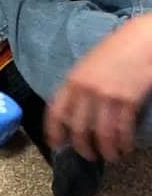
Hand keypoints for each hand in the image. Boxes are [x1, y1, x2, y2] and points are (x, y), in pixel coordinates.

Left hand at [46, 15, 151, 161]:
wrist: (144, 39)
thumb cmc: (117, 49)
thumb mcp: (88, 64)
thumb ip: (79, 85)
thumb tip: (75, 110)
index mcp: (72, 80)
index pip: (55, 112)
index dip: (54, 132)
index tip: (56, 145)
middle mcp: (86, 90)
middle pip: (78, 128)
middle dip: (82, 147)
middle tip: (88, 156)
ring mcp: (107, 96)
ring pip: (101, 133)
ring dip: (106, 150)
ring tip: (111, 156)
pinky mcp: (128, 100)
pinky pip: (122, 129)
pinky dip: (123, 142)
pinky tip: (125, 147)